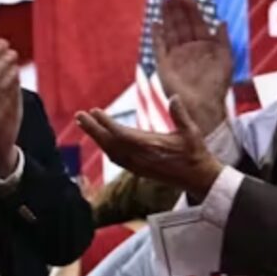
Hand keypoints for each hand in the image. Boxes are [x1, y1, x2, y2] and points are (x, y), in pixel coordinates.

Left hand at [76, 103, 223, 196]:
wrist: (198, 178)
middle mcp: (140, 157)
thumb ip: (181, 115)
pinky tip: (101, 141)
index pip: (121, 134)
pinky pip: (116, 159)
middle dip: (93, 129)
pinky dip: (106, 148)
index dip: (105, 123)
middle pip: (110, 142)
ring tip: (84, 124)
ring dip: (97, 138)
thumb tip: (175, 97)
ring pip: (111, 152)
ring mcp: (138, 166)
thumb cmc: (195, 153)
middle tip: (79, 116)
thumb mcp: (192, 132)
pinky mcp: (139, 170)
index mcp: (151, 146)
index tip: (94, 111)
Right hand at [154, 0, 232, 137]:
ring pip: (169, 31)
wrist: (203, 106)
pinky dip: (156, 35)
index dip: (191, 9)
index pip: (196, 22)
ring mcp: (175, 55)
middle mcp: (188, 48)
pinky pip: (158, 46)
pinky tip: (154, 22)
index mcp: (203, 45)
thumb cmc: (217, 85)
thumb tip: (221, 21)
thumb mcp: (226, 59)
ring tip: (162, 0)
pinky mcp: (164, 65)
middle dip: (176, 8)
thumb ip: (223, 40)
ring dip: (166, 16)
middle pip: (181, 23)